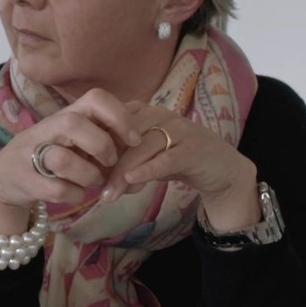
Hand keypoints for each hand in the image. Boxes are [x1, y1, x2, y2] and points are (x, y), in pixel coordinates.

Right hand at [0, 88, 140, 232]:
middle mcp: (48, 129)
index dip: (119, 116)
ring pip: (63, 159)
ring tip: (92, 182)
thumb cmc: (50, 157)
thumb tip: (141, 146)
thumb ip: (104, 138)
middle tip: (110, 161)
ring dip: (88, 175)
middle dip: (101, 146)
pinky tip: (75, 193)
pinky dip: (74, 194)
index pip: (95, 98)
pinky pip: (57, 188)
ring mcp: (32, 153)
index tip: (134, 139)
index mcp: (66, 116)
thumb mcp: (74, 140)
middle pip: (74, 123)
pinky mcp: (25, 179)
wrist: (5, 179)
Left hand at [100, 103, 258, 228]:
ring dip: (123, 171)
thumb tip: (102, 180)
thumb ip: (126, 162)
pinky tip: (132, 181)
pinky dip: (148, 169)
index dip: (97, 141)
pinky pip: (167, 158)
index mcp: (147, 112)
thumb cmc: (179, 161)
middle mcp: (162, 115)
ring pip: (144, 147)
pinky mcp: (195, 149)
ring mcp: (180, 130)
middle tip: (93, 185)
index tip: (83, 164)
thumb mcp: (148, 158)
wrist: (223, 170)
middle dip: (107, 161)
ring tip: (110, 193)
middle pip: (126, 134)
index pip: (114, 119)